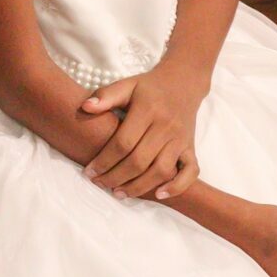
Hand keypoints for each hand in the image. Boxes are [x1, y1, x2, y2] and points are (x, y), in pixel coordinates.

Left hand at [81, 65, 204, 200]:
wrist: (183, 82)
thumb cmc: (149, 87)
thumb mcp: (127, 85)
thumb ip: (106, 95)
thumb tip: (84, 107)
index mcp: (148, 110)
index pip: (123, 143)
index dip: (104, 161)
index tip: (89, 172)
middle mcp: (166, 126)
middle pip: (139, 161)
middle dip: (116, 177)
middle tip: (100, 184)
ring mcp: (181, 139)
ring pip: (161, 170)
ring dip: (139, 186)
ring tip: (119, 193)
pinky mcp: (191, 148)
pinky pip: (191, 172)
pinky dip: (177, 186)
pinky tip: (158, 194)